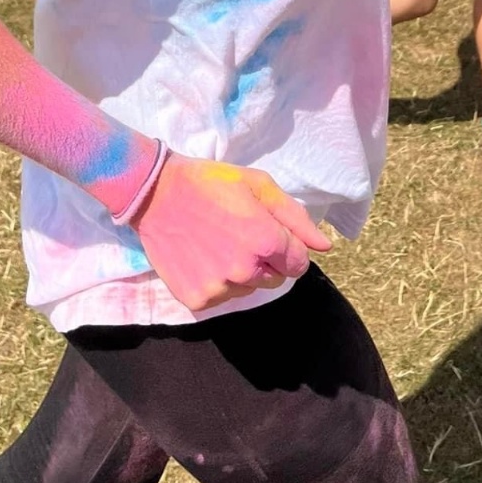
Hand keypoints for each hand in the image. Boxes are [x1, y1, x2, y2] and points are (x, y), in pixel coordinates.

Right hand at [134, 153, 331, 312]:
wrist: (155, 193)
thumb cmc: (211, 183)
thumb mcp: (258, 184)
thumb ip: (295, 216)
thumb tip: (325, 246)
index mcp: (264, 240)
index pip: (299, 263)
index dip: (286, 246)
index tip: (266, 230)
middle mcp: (244, 269)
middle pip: (275, 278)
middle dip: (265, 259)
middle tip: (238, 233)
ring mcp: (219, 288)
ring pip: (248, 288)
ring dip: (241, 271)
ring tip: (217, 242)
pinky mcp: (197, 299)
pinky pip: (223, 297)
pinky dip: (217, 281)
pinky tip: (202, 256)